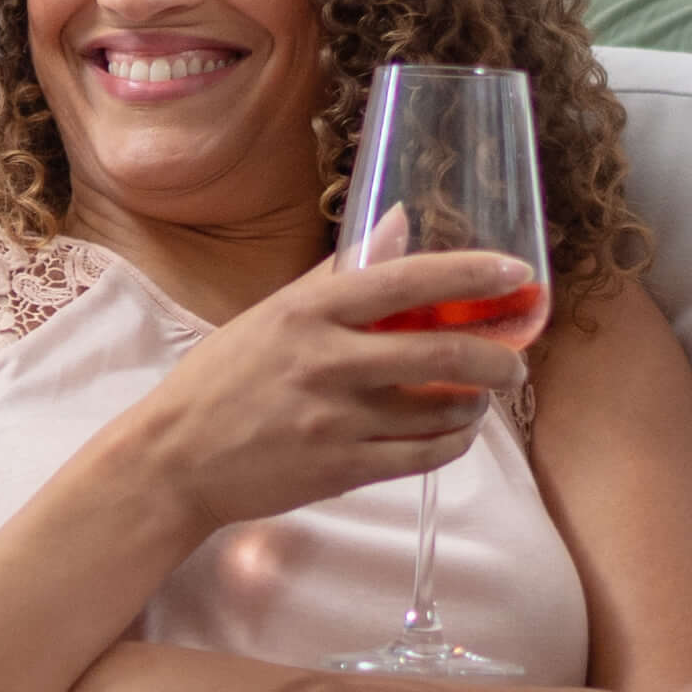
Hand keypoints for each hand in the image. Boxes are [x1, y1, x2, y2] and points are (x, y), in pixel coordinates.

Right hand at [114, 248, 539, 535]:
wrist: (174, 460)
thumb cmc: (222, 380)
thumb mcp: (273, 313)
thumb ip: (338, 271)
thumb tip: (400, 221)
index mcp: (308, 311)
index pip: (406, 280)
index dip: (471, 274)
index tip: (517, 274)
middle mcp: (327, 361)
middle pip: (441, 352)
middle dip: (497, 356)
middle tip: (516, 358)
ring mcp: (337, 419)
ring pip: (441, 410)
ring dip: (476, 403)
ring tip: (479, 396)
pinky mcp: (343, 469)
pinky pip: (424, 456)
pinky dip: (453, 442)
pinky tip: (454, 432)